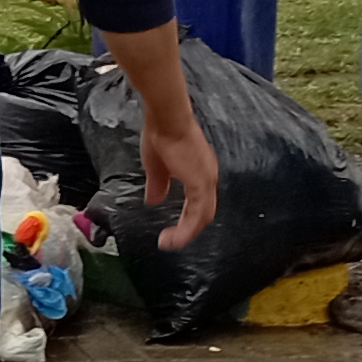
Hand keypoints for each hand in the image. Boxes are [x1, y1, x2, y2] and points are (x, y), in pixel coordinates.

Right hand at [140, 115, 220, 248]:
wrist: (166, 118)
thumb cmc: (161, 133)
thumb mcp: (157, 165)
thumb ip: (158, 184)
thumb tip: (154, 200)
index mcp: (199, 172)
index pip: (199, 203)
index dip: (188, 219)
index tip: (171, 231)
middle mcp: (208, 176)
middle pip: (205, 214)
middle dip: (188, 230)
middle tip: (171, 241)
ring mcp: (206, 179)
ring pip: (203, 216)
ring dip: (187, 233)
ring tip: (170, 242)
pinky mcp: (201, 182)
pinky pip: (197, 213)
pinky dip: (186, 229)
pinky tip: (173, 236)